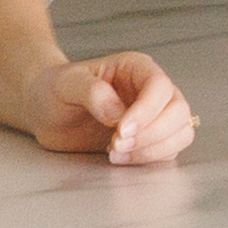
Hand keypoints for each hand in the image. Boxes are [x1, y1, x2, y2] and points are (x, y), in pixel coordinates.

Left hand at [26, 51, 194, 163]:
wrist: (46, 111)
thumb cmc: (56, 90)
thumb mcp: (66, 84)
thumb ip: (92, 92)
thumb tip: (117, 113)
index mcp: (136, 68)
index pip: (160, 87)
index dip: (146, 111)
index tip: (121, 130)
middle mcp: (150, 90)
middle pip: (178, 111)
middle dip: (152, 134)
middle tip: (116, 144)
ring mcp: (154, 115)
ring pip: (180, 133)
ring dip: (153, 149)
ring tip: (116, 153)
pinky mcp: (150, 138)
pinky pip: (168, 150)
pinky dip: (149, 159)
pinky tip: (120, 157)